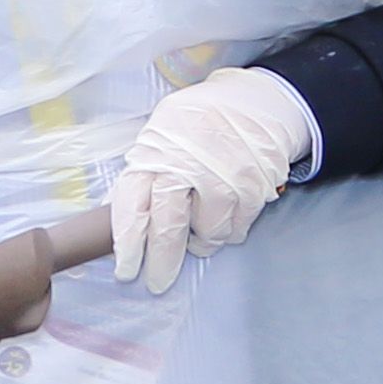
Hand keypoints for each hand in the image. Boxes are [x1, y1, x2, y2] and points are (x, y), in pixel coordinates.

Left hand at [110, 66, 316, 292]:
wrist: (260, 102)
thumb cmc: (203, 120)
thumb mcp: (163, 131)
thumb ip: (146, 169)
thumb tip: (123, 214)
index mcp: (156, 153)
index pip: (133, 207)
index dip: (127, 243)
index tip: (126, 269)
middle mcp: (187, 167)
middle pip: (167, 229)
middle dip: (160, 261)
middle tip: (156, 281)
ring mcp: (223, 180)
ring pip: (207, 234)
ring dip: (203, 239)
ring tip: (203, 224)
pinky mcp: (253, 190)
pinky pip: (236, 229)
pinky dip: (231, 228)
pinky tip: (228, 210)